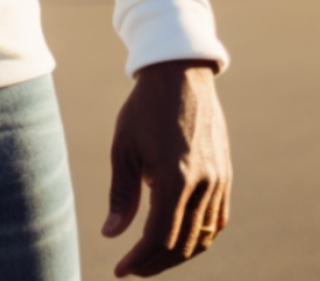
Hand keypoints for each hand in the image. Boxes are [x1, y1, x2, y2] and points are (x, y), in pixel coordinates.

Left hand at [103, 60, 230, 275]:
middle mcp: (203, 185)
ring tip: (151, 259)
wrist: (180, 77)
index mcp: (174, 178)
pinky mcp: (226, 177)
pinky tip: (178, 240)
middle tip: (132, 268)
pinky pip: (216, 221)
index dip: (139, 259)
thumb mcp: (123, 148)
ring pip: (203, 237)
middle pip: (182, 243)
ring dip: (177, 254)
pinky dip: (198, 238)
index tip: (121, 270)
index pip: (159, 236)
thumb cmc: (143, 109)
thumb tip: (112, 235)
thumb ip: (121, 194)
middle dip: (155, 262)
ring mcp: (220, 182)